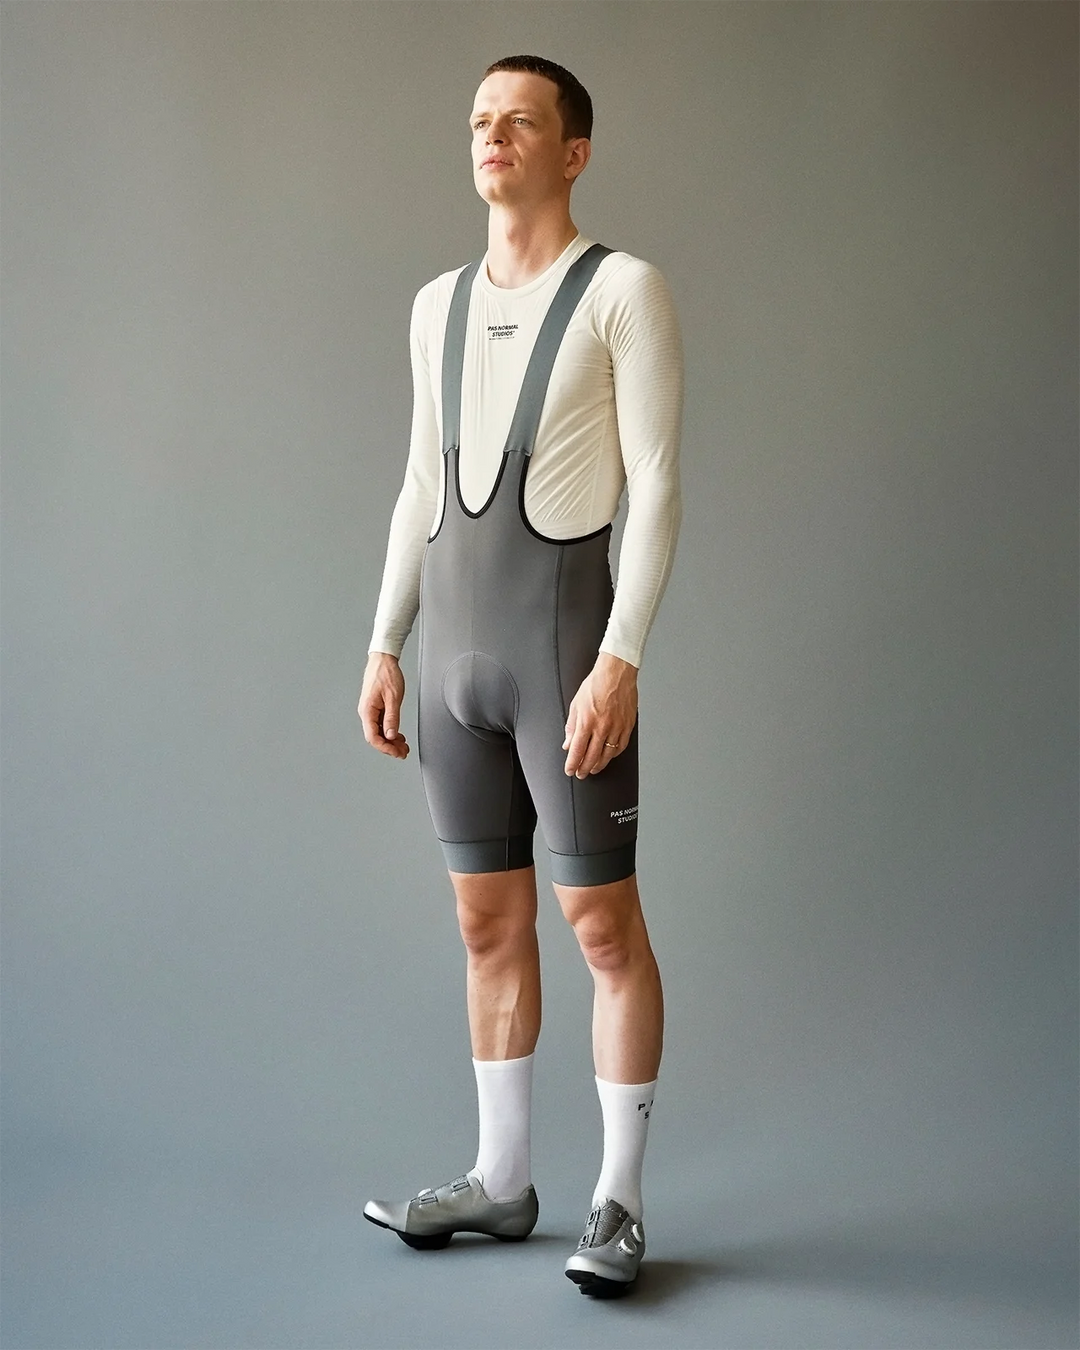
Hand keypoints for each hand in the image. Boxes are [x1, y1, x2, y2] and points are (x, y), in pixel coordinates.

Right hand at [358, 652, 409, 758]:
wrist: (383, 659)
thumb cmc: (386, 674)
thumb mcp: (393, 697)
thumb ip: (392, 718)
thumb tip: (390, 736)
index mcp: (367, 710)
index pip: (373, 737)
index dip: (385, 748)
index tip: (397, 753)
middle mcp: (366, 712)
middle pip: (375, 737)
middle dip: (389, 747)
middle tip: (403, 753)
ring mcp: (370, 710)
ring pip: (379, 732)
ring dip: (390, 741)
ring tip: (403, 746)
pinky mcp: (375, 708)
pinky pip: (380, 724)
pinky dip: (390, 732)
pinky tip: (398, 735)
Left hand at [563, 652, 637, 778]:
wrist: (616, 673)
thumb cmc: (596, 684)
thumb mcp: (576, 704)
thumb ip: (571, 726)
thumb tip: (568, 743)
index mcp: (587, 721)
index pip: (577, 750)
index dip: (572, 764)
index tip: (570, 770)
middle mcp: (602, 727)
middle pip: (592, 757)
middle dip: (584, 769)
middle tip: (581, 773)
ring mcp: (617, 728)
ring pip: (607, 755)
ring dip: (599, 765)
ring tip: (593, 769)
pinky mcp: (628, 726)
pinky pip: (621, 747)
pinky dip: (613, 755)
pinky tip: (608, 757)